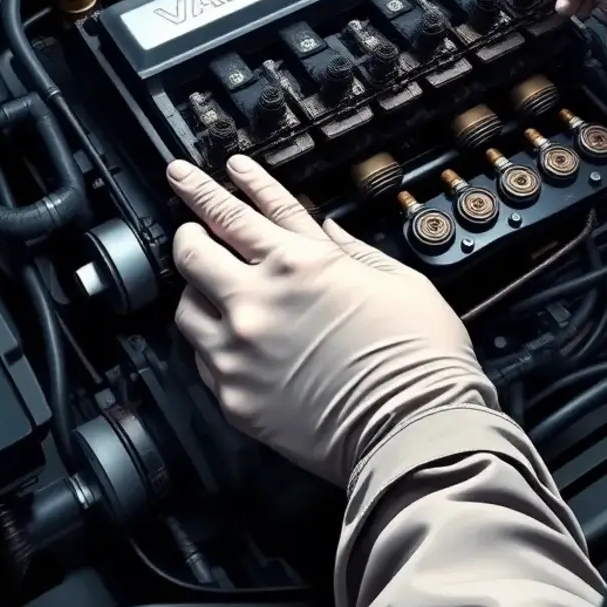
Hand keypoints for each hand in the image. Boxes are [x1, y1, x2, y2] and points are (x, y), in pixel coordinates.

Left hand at [167, 155, 496, 485]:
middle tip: (188, 223)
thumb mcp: (398, 281)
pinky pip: (200, 357)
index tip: (194, 174)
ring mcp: (240, 350)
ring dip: (195, 288)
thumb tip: (326, 229)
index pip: (235, 210)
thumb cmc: (420, 357)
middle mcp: (260, 300)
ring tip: (209, 286)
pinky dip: (210, 341)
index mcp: (301, 263)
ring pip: (185, 303)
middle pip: (192, 248)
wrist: (417, 431)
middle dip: (187, 228)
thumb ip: (352, 250)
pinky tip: (227, 338)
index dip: (210, 187)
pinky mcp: (234, 396)